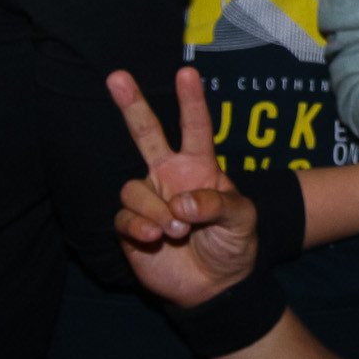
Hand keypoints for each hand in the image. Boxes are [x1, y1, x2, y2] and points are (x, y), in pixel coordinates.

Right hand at [109, 67, 253, 307]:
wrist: (217, 285)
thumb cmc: (234, 243)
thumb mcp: (242, 220)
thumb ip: (218, 205)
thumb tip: (180, 202)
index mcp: (200, 167)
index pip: (195, 128)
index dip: (191, 101)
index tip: (187, 72)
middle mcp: (169, 176)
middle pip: (146, 134)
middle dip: (132, 106)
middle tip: (116, 76)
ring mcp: (149, 199)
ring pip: (134, 188)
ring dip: (154, 209)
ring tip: (177, 229)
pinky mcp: (131, 227)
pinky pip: (123, 217)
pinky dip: (138, 226)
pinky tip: (155, 238)